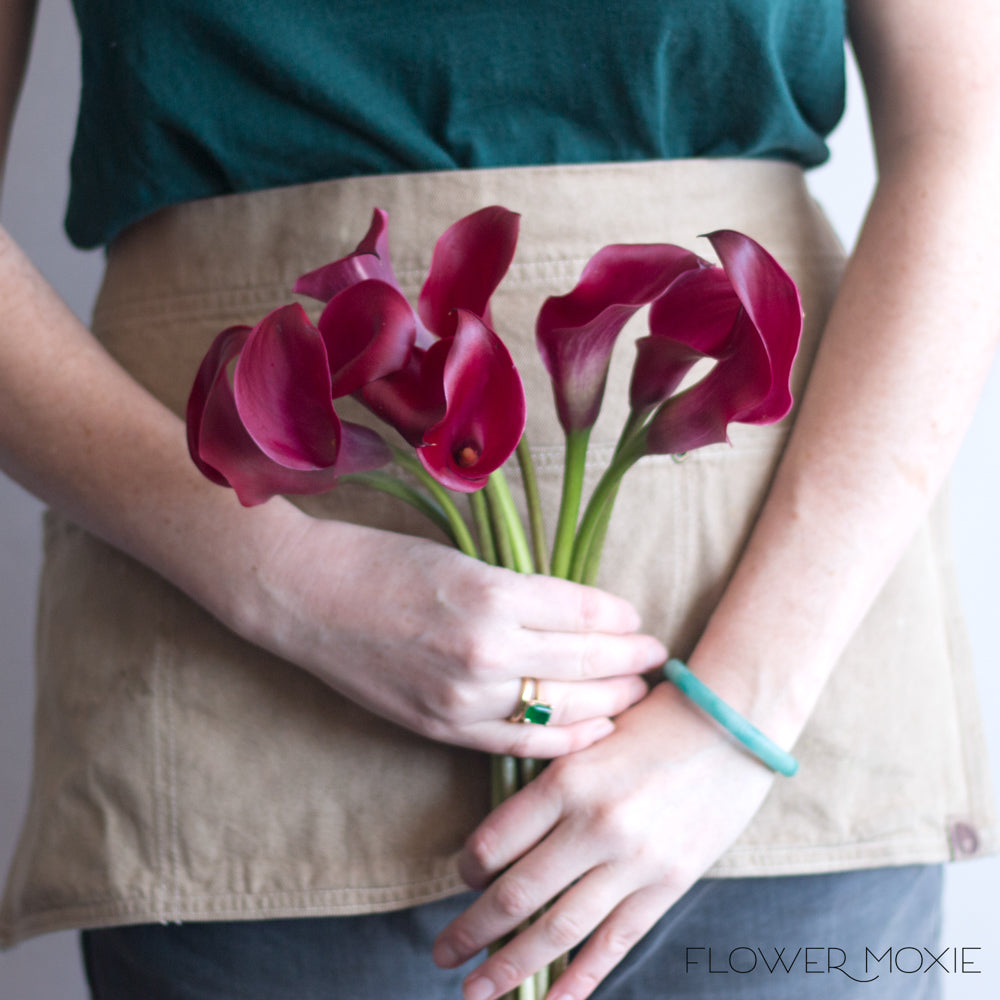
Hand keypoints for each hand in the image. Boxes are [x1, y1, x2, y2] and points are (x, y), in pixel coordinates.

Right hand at [233, 511, 665, 756]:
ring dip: (608, 701)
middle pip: (584, 661)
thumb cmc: (379, 561)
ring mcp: (462, 695)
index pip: (584, 609)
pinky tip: (594, 732)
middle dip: (630, 660)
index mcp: (492, 592)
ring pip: (560, 706)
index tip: (639, 619)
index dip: (621, 616)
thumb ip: (519, 592)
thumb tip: (579, 614)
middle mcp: (484, 648)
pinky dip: (563, 739)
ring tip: (636, 694)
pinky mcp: (440, 725)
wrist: (304, 597)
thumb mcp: (460, 559)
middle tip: (656, 658)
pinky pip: (518, 741)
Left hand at [432, 681, 776, 998]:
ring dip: (511, 967)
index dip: (467, 869)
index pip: (494, 841)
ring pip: (558, 930)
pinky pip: (615, 942)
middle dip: (472, 933)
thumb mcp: (589, 737)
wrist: (734, 721)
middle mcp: (595, 824)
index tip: (463, 877)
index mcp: (567, 780)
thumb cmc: (653, 718)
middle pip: (515, 896)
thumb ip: (550, 782)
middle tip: (442, 954)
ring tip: (477, 992)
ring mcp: (634, 860)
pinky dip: (578, 979)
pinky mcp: (668, 884)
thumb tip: (504, 836)